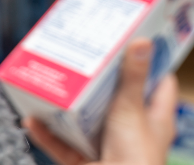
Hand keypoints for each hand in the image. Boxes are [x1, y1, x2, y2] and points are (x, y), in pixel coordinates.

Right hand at [24, 40, 177, 164]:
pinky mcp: (86, 163)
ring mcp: (108, 148)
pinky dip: (47, 134)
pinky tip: (33, 119)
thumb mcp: (131, 110)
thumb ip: (132, 79)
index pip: (161, 85)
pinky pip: (63, 145)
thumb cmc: (136, 159)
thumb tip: (143, 42)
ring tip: (55, 83)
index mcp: (155, 120)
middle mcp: (133, 133)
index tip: (135, 40)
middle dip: (99, 81)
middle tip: (85, 55)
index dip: (151, 62)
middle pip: (117, 100)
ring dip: (69, 107)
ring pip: (86, 122)